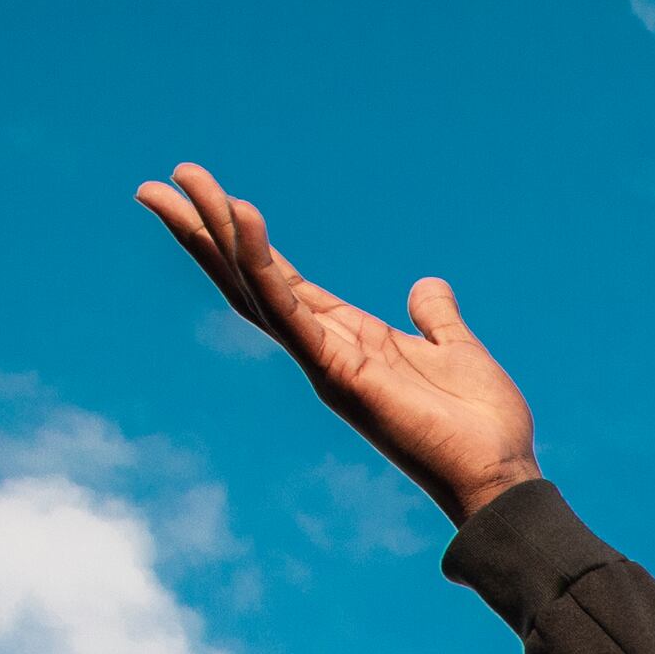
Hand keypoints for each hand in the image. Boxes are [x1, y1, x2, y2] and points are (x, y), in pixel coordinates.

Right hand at [138, 166, 543, 524]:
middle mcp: (323, 349)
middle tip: (154, 184)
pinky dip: (263, 264)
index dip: (243, 239)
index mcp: (348, 338)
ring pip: (254, 286)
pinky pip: (289, 308)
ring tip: (183, 180)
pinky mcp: (335, 370)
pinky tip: (242, 217)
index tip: (207, 194)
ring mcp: (323, 361)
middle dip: (202, 231)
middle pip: (247, 279)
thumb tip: (426, 285)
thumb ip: (436, 317)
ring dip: (216, 232)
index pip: (279, 280)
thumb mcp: (456, 350)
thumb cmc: (480, 426)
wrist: (500, 473)